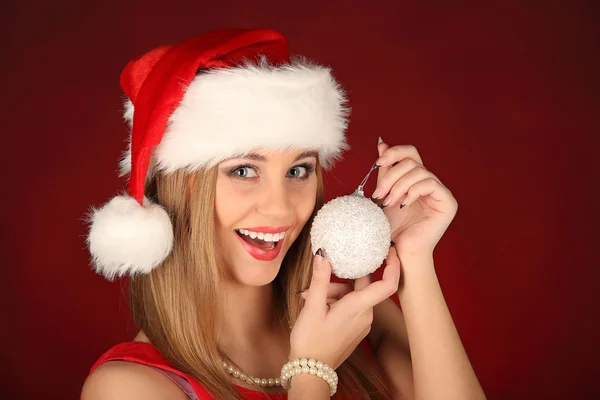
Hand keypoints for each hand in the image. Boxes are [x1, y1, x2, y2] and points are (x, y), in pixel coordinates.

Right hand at [289, 247, 400, 368]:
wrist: (311, 371)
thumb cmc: (311, 341)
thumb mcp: (312, 306)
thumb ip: (320, 279)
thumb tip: (322, 255)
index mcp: (359, 307)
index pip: (387, 284)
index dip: (392, 265)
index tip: (390, 249)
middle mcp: (365, 315)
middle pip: (360, 286)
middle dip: (339, 280)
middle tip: (318, 281)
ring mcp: (361, 323)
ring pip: (353, 296)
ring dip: (332, 292)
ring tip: (309, 298)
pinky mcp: (355, 329)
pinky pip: (351, 307)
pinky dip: (336, 302)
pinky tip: (317, 306)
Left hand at [372, 139, 458, 257]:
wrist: (400, 251)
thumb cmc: (392, 227)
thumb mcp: (384, 194)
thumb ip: (385, 171)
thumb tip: (382, 144)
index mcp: (416, 179)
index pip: (410, 153)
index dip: (394, 153)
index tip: (378, 163)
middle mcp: (430, 182)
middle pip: (412, 160)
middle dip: (392, 175)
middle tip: (379, 194)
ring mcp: (440, 192)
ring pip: (419, 171)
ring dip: (398, 186)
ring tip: (388, 203)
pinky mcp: (447, 202)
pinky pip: (430, 183)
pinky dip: (413, 191)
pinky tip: (404, 204)